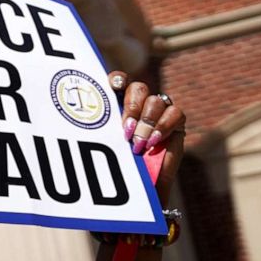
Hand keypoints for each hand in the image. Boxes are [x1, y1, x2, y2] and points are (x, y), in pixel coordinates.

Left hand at [108, 71, 185, 205]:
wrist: (147, 180)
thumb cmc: (124, 165)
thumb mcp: (111, 150)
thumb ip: (104, 140)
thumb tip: (84, 135)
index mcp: (120, 103)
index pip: (119, 80)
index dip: (117, 79)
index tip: (113, 86)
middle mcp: (140, 103)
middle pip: (138, 88)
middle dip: (132, 108)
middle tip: (127, 130)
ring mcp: (159, 110)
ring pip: (155, 101)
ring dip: (147, 121)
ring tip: (140, 142)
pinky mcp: (176, 120)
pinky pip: (175, 113)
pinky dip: (163, 126)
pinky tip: (154, 141)